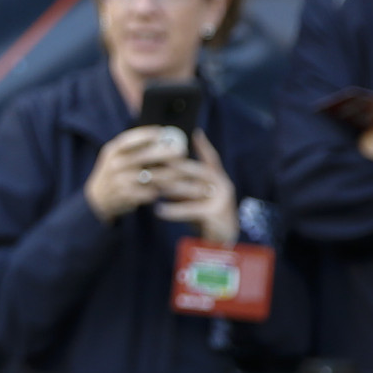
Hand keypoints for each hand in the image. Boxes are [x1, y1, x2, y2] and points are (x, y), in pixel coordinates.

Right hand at [85, 125, 178, 221]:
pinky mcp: (127, 195)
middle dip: (165, 152)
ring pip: (152, 176)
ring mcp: (120, 180)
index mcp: (113, 151)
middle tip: (181, 151)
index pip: (130, 139)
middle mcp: (115, 164)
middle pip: (145, 156)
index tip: (162, 132)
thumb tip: (160, 136)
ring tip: (181, 172)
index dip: (147, 134)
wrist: (97, 199)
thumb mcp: (115, 157)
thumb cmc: (114, 173)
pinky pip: (150, 191)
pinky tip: (168, 188)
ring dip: (169, 174)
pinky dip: (160, 190)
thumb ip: (133, 148)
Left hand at [151, 130, 238, 246]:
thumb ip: (185, 182)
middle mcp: (222, 185)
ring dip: (168, 187)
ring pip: (190, 189)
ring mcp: (221, 199)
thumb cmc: (203, 214)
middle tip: (151, 163)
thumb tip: (160, 170)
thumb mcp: (196, 195)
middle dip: (172, 166)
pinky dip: (173, 210)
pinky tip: (158, 210)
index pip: (211, 157)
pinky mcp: (215, 214)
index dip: (203, 145)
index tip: (194, 132)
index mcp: (218, 178)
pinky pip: (190, 209)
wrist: (221, 241)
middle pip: (195, 170)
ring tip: (150, 185)